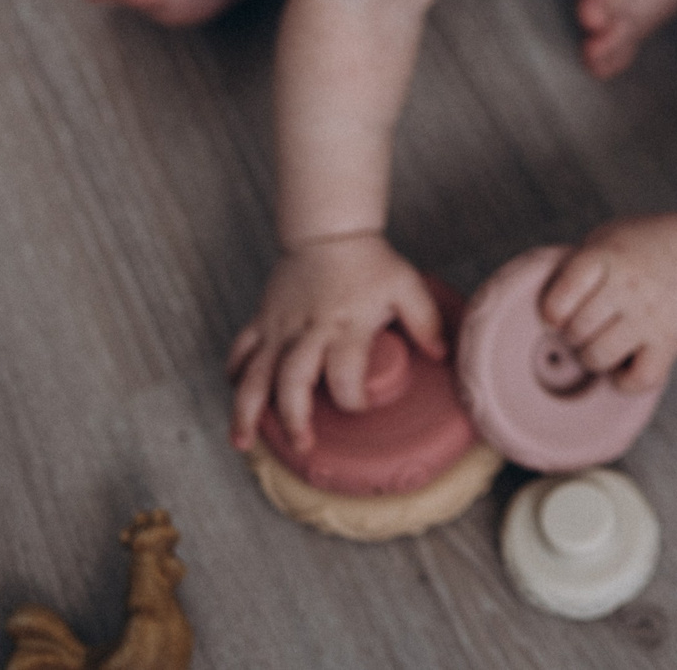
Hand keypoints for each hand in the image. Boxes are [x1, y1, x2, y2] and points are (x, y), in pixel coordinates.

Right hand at [227, 232, 443, 453]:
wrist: (330, 231)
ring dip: (247, 411)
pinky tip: (238, 397)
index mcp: (346, 325)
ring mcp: (280, 327)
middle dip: (294, 419)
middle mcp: (309, 330)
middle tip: (303, 445)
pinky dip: (235, 375)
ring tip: (244, 442)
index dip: (353, 399)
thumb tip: (442, 354)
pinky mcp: (263, 319)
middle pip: (292, 381)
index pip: (345, 373)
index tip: (362, 409)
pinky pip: (240, 350)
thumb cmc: (369, 262)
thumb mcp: (406, 286)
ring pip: (255, 373)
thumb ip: (425, 321)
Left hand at [539, 212, 676, 392]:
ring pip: (597, 358)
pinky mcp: (668, 343)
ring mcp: (648, 318)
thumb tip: (544, 298)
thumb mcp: (609, 236)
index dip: (550, 312)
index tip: (556, 313)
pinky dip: (625, 381)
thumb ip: (579, 262)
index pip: (559, 298)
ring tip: (601, 343)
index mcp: (606, 258)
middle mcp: (626, 288)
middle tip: (583, 326)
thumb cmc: (653, 244)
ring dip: (592, 357)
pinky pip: (637, 380)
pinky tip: (625, 363)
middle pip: (575, 331)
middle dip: (572, 334)